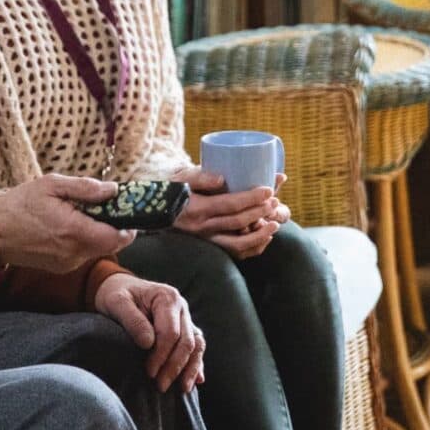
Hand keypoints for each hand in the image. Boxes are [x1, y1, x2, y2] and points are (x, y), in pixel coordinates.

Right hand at [0, 174, 135, 272]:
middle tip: (107, 207)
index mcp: (73, 230)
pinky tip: (69, 225)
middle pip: (110, 244)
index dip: (128, 225)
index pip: (117, 237)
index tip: (128, 211)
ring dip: (97, 233)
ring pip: (97, 249)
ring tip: (82, 213)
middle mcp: (73, 252)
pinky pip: (83, 254)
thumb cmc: (20, 204)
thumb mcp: (51, 185)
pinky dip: (83, 240)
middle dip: (114, 227)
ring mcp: (67, 263)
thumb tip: (113, 190)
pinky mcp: (61, 268)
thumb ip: (85, 188)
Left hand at [94, 273, 204, 393]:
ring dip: (190, 369)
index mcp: (167, 297)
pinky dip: (197, 364)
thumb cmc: (115, 294)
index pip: (170, 332)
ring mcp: (185, 318)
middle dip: (174, 366)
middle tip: (160, 386)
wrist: (117, 287)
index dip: (161, 355)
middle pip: (186, 342)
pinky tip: (196, 381)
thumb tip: (148, 343)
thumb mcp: (117, 302)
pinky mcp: (185, 329)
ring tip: (182, 389)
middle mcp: (181, 307)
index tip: (149, 373)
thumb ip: (132, 320)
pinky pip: (197, 348)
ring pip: (196, 346)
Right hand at [170, 166, 289, 259]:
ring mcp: (206, 240)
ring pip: (237, 245)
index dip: (251, 198)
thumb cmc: (171, 189)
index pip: (230, 204)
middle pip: (238, 223)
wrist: (154, 212)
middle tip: (274, 201)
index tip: (268, 190)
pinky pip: (233, 253)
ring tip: (275, 224)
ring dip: (260, 236)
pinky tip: (264, 238)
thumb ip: (200, 176)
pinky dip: (251, 248)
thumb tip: (223, 178)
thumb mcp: (181, 178)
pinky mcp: (208, 246)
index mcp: (197, 208)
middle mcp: (202, 228)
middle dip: (260, 212)